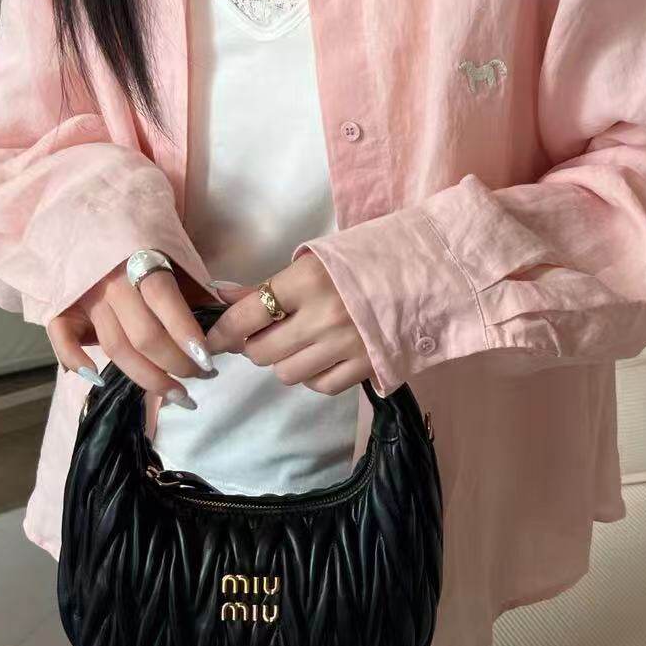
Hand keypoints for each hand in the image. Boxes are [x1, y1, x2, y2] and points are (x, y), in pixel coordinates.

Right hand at [47, 259, 214, 400]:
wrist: (96, 217)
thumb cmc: (146, 243)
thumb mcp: (176, 255)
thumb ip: (198, 291)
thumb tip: (228, 329)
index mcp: (140, 259)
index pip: (164, 301)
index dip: (187, 336)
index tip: (209, 362)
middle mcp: (110, 280)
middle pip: (143, 336)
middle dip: (177, 365)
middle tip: (202, 377)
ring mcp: (85, 295)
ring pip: (114, 348)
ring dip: (148, 379)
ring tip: (179, 395)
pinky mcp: (64, 306)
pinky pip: (61, 337)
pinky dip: (75, 360)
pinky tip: (99, 379)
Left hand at [205, 257, 369, 394]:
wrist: (431, 272)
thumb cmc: (368, 258)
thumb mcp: (316, 260)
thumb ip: (269, 284)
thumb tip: (223, 296)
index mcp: (308, 280)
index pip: (247, 316)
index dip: (223, 332)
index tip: (213, 340)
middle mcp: (324, 316)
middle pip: (262, 352)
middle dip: (255, 346)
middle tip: (265, 335)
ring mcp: (346, 345)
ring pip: (287, 373)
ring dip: (284, 362)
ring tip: (299, 344)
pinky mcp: (366, 367)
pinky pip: (321, 386)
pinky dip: (313, 376)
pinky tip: (321, 358)